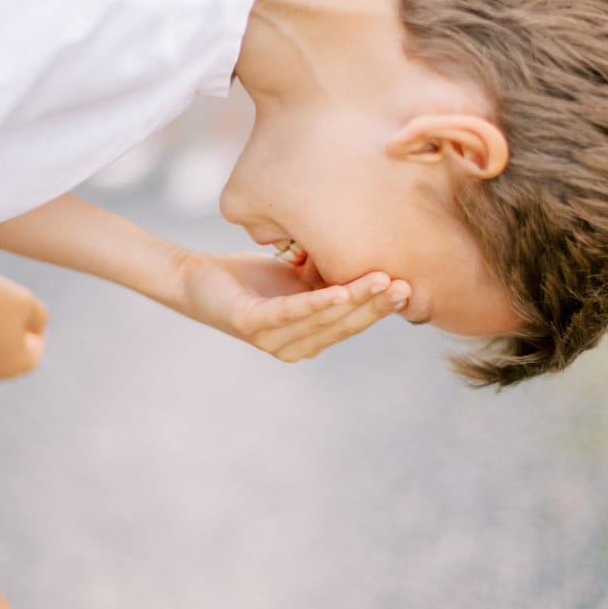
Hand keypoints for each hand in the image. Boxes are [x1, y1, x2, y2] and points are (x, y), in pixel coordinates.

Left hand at [178, 251, 410, 361]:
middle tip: (405, 284)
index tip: (409, 286)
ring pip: (323, 319)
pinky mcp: (251, 324)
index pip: (353, 323)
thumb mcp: (302, 277)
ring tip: (380, 280)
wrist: (198, 278)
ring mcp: (272, 340)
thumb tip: (369, 262)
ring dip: (355, 299)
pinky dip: (316, 303)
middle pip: (344, 324)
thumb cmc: (252, 278)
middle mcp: (294, 347)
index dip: (381, 308)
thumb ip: (331, 278)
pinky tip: (338, 291)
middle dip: (376, 305)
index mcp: (309, 337)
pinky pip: (290, 312)